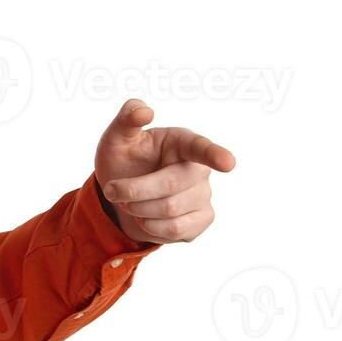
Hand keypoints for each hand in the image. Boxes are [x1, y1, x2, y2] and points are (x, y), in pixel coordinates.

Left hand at [94, 98, 235, 244]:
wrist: (121, 195)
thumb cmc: (123, 160)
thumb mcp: (116, 138)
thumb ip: (127, 119)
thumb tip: (145, 110)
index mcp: (182, 141)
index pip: (200, 148)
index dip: (215, 155)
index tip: (228, 163)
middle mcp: (199, 168)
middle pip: (171, 185)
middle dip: (134, 190)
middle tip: (112, 190)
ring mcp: (203, 195)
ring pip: (171, 211)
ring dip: (138, 209)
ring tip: (130, 202)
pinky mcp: (202, 220)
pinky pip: (176, 230)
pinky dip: (150, 227)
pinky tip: (145, 217)